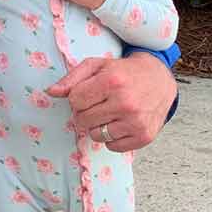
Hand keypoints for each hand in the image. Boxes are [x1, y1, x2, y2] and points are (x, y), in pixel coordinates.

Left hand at [46, 52, 175, 151]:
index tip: (89, 92)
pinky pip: (112, 146)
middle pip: (83, 120)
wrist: (160, 79)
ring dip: (97, 126)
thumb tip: (51, 92)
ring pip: (95, 135)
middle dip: (85, 112)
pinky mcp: (143, 136)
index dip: (78, 97)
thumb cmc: (124, 72)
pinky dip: (112, 137)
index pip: (75, 101)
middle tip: (99, 103)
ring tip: (110, 112)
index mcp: (112, 82)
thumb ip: (72, 78)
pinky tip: (120, 122)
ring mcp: (136, 122)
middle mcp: (125, 103)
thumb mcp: (97, 66)